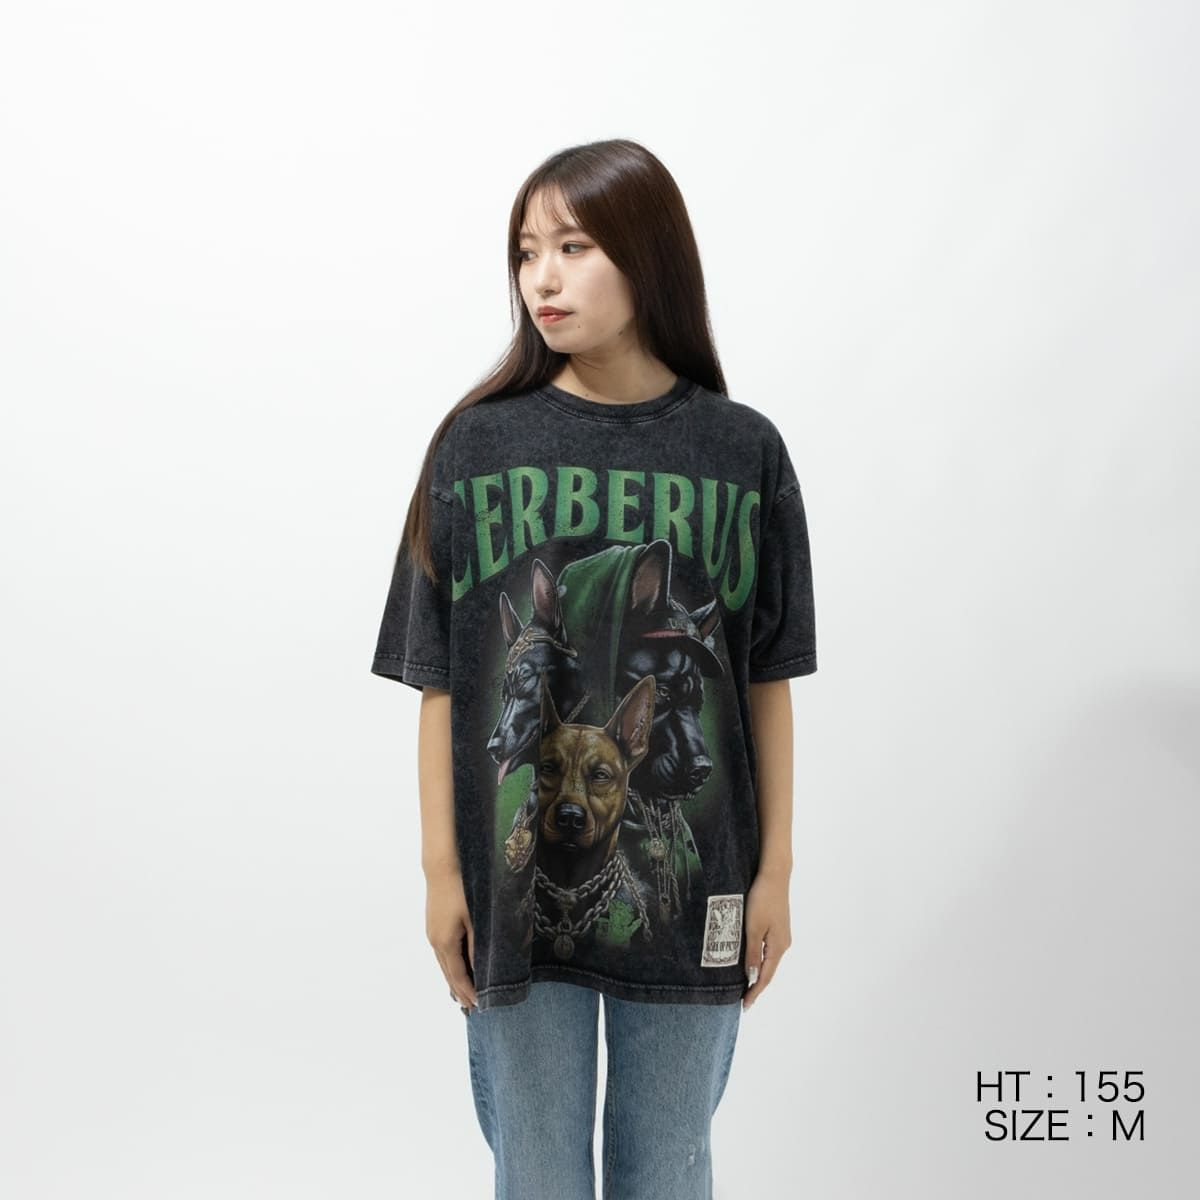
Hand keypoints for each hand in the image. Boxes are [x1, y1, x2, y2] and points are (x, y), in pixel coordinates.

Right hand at [426, 867, 476, 1010]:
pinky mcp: (433, 925)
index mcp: (445, 942)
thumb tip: (481, 969)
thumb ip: (478, 945)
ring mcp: (432, 933)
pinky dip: (449, 966)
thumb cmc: (462, 889)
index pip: (457, 975)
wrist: (442, 866)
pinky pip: (442, 953)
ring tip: (462, 994)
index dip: (467, 991)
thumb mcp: (475, 918)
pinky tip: (455, 967)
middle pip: (448, 973)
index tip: (477, 1006)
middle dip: (459, 991)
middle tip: (469, 1008)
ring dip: (453, 980)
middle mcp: (435, 941)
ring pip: (443, 964)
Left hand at [742, 865, 790, 1010]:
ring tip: (744, 985)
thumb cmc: (762, 900)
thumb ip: (752, 953)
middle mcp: (783, 944)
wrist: (775, 876)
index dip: (755, 992)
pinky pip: (768, 950)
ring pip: (768, 960)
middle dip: (756, 986)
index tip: (745, 1006)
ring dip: (757, 973)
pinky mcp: (778, 927)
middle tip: (742, 1000)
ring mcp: (781, 936)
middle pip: (768, 971)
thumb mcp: (753, 928)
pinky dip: (759, 960)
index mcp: (778, 947)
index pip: (765, 977)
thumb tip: (752, 976)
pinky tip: (751, 962)